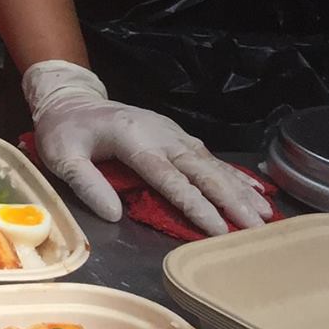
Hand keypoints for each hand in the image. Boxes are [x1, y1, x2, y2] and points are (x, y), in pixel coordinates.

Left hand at [24, 60, 270, 235]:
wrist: (72, 98)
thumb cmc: (65, 130)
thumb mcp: (62, 155)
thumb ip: (86, 182)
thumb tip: (113, 215)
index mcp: (134, 139)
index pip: (169, 178)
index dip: (195, 205)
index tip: (219, 229)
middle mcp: (161, 134)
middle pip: (201, 170)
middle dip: (231, 200)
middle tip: (256, 227)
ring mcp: (172, 133)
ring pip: (211, 163)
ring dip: (240, 189)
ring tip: (266, 214)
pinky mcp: (176, 136)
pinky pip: (209, 156)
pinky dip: (233, 173)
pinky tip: (255, 189)